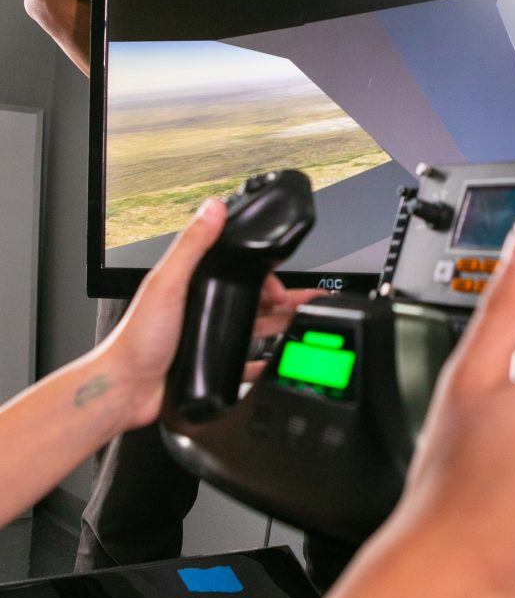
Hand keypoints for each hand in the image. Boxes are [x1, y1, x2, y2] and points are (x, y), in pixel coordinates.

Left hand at [100, 200, 314, 428]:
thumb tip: (213, 208)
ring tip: (302, 327)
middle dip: (282, 299)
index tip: (282, 273)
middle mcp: (201, 308)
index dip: (264, 270)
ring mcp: (207, 336)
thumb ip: (191, 245)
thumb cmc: (137, 340)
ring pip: (255, 327)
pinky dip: (265, 361)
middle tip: (305, 304)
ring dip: (280, 326)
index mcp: (193, 283)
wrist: (127, 390)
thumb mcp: (167, 284)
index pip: (238, 268)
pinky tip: (278, 362)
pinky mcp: (210, 363)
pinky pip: (246, 361)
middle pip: (252, 298)